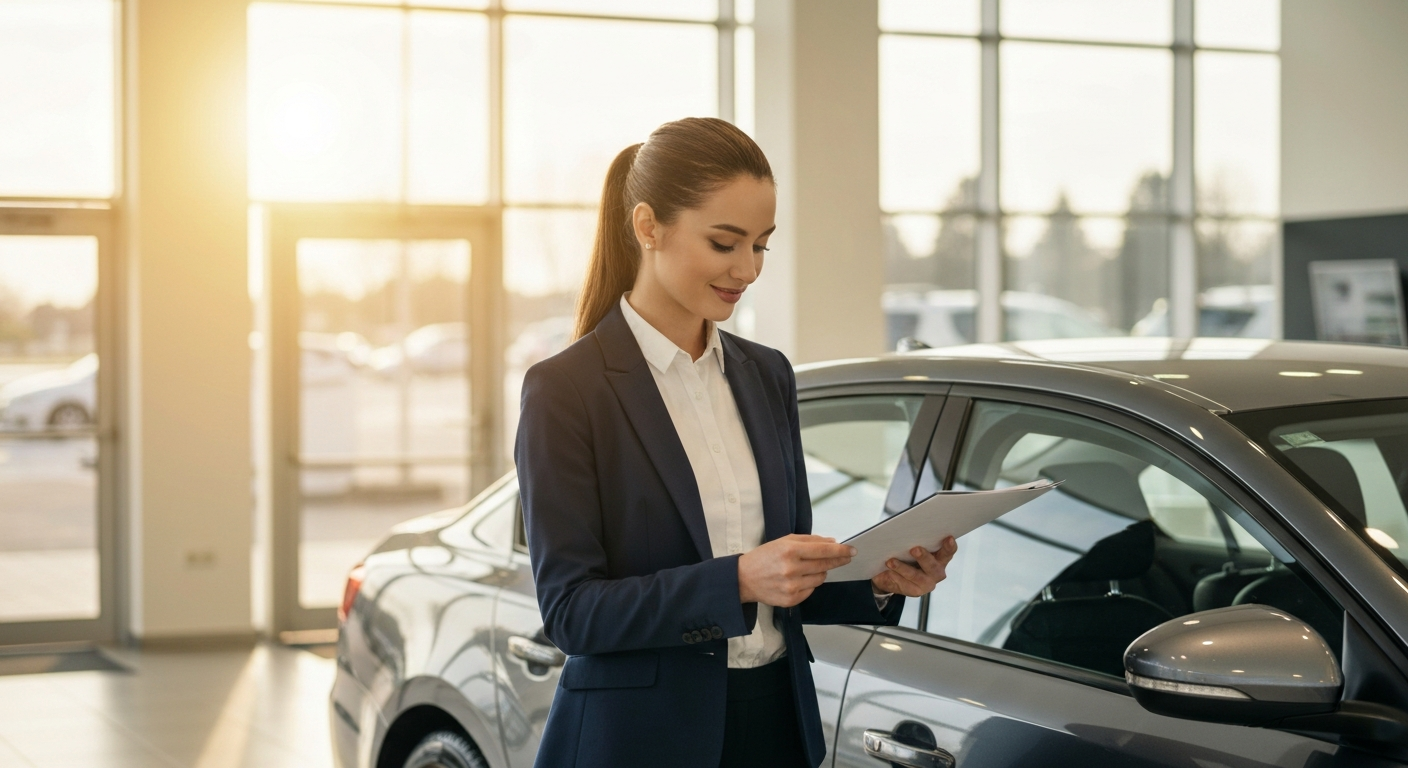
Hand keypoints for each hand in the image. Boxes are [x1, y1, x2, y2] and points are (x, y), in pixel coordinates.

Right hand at [738, 534, 854, 607]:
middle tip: (846, 557)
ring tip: (808, 567)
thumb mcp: (784, 541)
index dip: (841, 551)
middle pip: (825, 565)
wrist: (744, 579)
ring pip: (820, 578)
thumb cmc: (764, 557)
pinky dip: (810, 583)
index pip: (823, 550)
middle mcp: (791, 569)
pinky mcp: (791, 600)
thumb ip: (809, 541)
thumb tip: (832, 542)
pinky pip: (811, 590)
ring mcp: (792, 587)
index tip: (852, 550)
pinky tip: (799, 579)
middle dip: (838, 561)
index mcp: (790, 551)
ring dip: (820, 571)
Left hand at [871, 536, 957, 597]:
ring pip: (917, 576)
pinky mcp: (915, 591)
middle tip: (914, 549)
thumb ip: (914, 541)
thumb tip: (905, 532)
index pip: (948, 552)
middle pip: (933, 566)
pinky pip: (905, 585)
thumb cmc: (905, 555)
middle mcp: (937, 572)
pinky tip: (888, 571)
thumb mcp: (911, 546)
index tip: (948, 538)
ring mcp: (927, 583)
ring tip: (891, 561)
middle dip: (924, 557)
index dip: (949, 546)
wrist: (892, 575)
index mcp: (940, 558)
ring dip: (903, 568)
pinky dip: (896, 577)